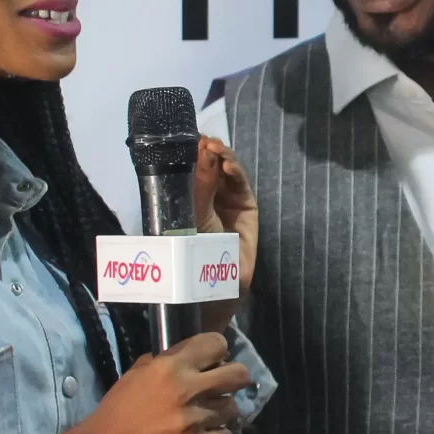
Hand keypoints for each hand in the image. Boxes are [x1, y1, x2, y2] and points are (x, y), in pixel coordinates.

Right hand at [57, 332, 251, 433]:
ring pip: (233, 409)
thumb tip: (197, 358)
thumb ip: (168, 360)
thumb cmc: (118, 408)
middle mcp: (187, 391)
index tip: (213, 361)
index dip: (217, 351)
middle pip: (239, 375)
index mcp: (171, 367)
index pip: (217, 344)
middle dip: (234, 378)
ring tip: (207, 415)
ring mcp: (193, 423)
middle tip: (223, 386)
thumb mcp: (138, 372)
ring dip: (222, 411)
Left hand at [193, 135, 258, 334]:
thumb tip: (201, 152)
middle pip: (211, 166)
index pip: (192, 168)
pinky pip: (242, 187)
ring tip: (213, 148)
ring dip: (222, 156)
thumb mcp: (189, 218)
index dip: (190, 153)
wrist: (208, 293)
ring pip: (227, 172)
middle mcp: (210, 197)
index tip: (185, 140)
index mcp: (189, 198)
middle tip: (200, 140)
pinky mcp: (248, 210)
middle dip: (206, 150)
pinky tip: (227, 163)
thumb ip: (198, 188)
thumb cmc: (190, 259)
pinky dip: (236, 172)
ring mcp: (230, 203)